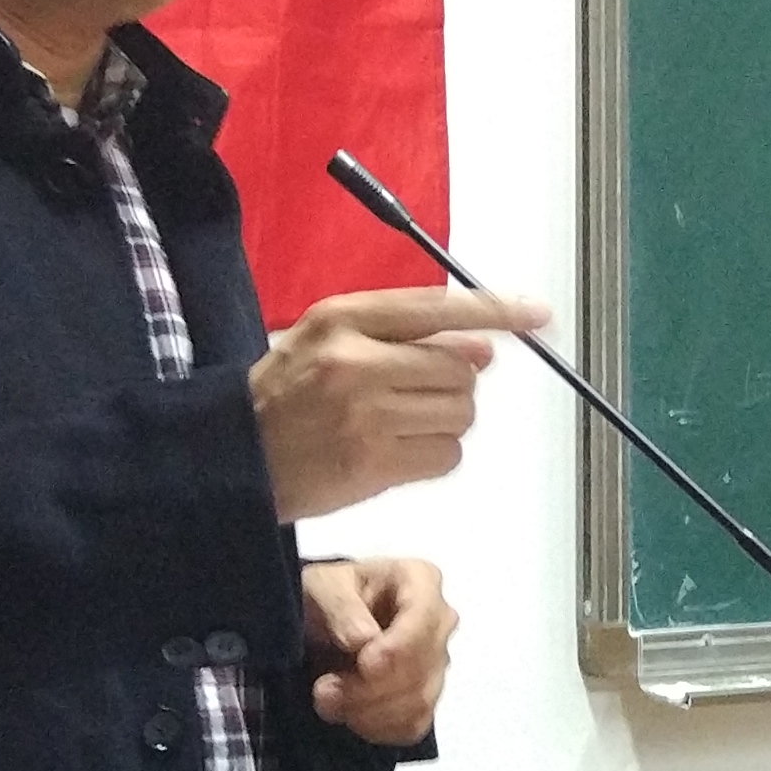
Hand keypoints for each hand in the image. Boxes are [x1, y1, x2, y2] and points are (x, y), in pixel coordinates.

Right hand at [250, 286, 544, 520]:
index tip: (537, 313)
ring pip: (460, 413)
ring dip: (446, 420)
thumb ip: (402, 333)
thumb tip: (484, 348)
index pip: (438, 306)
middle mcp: (358, 362)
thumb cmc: (284, 394)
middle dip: (454, 384)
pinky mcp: (374, 464)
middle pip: (460, 368)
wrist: (233, 457)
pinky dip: (435, 455)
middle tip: (417, 394)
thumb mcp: (327, 338)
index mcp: (344, 319)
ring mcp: (367, 416)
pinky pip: (446, 456)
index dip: (495, 310)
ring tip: (400, 424)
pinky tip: (398, 452)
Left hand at [300, 554, 456, 745]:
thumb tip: (363, 639)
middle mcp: (439, 621)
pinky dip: (379, 728)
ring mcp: (436, 662)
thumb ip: (341, 607)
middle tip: (324, 690)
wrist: (322, 621)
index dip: (398, 648)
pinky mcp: (425, 696)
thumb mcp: (322, 586)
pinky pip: (414, 724)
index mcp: (421, 580)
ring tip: (327, 702)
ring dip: (368, 711)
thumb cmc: (327, 594)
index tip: (364, 664)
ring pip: (419, 701)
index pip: (425, 618)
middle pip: (422, 667)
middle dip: (370, 687)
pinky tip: (350, 717)